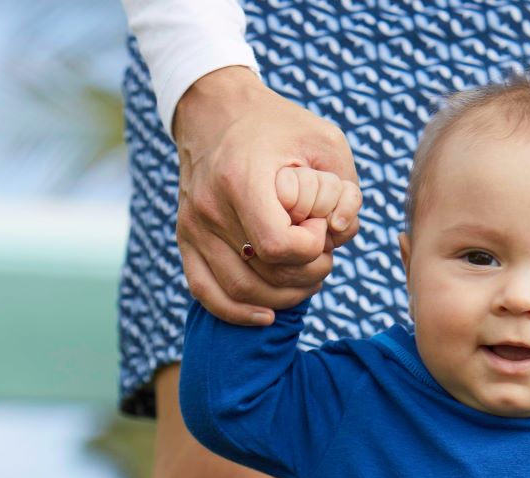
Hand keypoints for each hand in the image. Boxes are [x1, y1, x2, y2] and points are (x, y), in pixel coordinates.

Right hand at [173, 67, 363, 323]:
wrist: (216, 111)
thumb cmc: (279, 128)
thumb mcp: (324, 142)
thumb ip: (344, 190)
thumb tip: (339, 232)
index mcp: (242, 178)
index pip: (278, 246)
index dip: (311, 249)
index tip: (320, 227)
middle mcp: (210, 206)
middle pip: (263, 274)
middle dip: (306, 274)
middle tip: (322, 255)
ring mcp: (193, 226)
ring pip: (240, 290)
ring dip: (283, 296)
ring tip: (306, 276)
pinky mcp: (186, 239)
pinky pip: (205, 292)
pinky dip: (238, 312)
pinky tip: (267, 315)